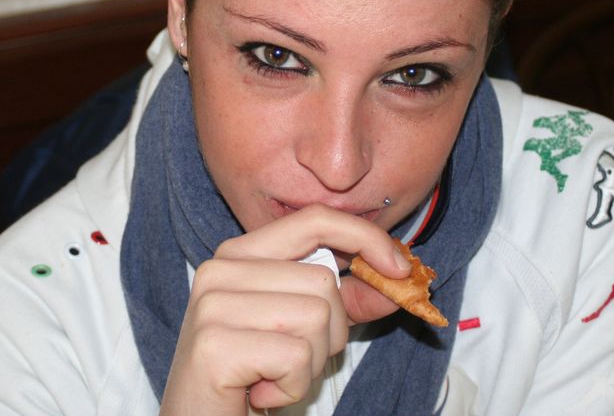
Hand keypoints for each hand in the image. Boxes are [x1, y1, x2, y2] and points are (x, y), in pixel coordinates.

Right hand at [159, 205, 411, 414]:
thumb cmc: (249, 378)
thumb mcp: (302, 331)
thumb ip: (346, 300)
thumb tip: (398, 278)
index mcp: (239, 255)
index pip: (313, 221)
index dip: (364, 237)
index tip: (399, 269)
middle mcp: (220, 269)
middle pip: (323, 280)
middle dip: (331, 332)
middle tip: (290, 362)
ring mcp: (213, 304)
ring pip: (316, 316)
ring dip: (310, 363)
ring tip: (272, 376)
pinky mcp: (215, 344)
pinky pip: (297, 356)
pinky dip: (292, 386)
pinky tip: (260, 392)